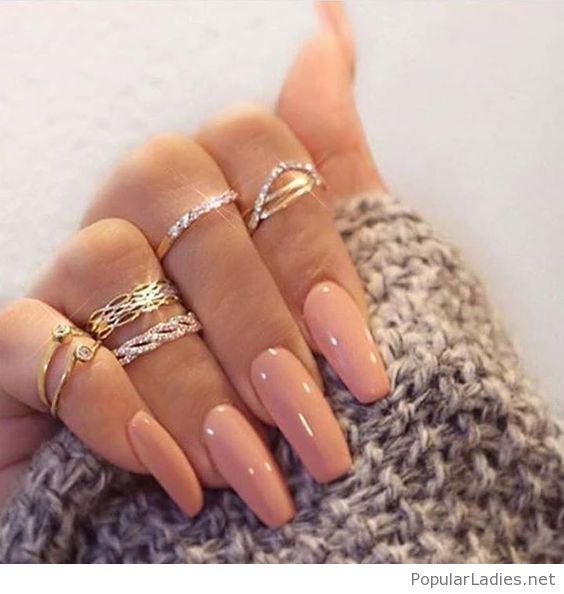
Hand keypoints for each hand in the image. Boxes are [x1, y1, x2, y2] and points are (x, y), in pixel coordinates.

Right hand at [0, 2, 388, 525]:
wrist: (212, 497)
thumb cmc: (272, 390)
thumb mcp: (321, 279)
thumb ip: (326, 168)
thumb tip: (328, 32)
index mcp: (216, 191)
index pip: (258, 149)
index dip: (314, 251)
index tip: (361, 366)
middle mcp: (140, 213)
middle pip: (188, 205)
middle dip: (261, 329)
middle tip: (316, 432)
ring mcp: (71, 275)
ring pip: (112, 269)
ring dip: (196, 385)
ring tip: (256, 471)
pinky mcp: (14, 346)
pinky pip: (34, 342)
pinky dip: (111, 409)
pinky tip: (177, 476)